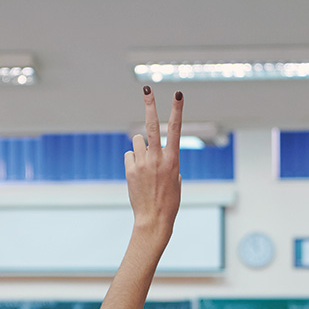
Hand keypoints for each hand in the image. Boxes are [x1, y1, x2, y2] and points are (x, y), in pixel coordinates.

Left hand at [124, 86, 183, 247]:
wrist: (154, 219)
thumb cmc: (169, 202)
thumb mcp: (176, 181)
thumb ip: (169, 164)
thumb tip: (159, 155)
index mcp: (174, 159)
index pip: (175, 129)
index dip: (177, 110)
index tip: (178, 94)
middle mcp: (158, 158)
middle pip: (151, 125)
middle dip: (150, 105)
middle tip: (147, 89)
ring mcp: (142, 163)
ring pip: (137, 140)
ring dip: (140, 146)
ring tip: (145, 164)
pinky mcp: (130, 170)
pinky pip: (130, 155)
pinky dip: (133, 160)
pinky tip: (137, 173)